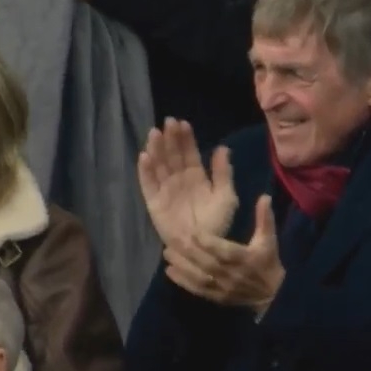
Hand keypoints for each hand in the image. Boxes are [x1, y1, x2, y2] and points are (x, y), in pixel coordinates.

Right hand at [138, 118, 237, 245]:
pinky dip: (145, 171)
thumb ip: (223, 173)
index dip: (185, 138)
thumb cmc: (217, 224)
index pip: (189, 153)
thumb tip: (223, 147)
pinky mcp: (154, 203)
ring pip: (159, 165)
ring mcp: (165, 190)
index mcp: (196, 177)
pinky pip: (148, 184)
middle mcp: (179, 180)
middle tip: (168, 122)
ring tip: (154, 134)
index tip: (183, 123)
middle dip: (169, 139)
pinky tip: (144, 157)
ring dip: (156, 149)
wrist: (204, 248)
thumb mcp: (226, 197)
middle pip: (172, 155)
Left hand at [163, 195, 284, 313]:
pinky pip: (198, 290)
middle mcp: (233, 274)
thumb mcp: (269, 239)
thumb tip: (265, 196)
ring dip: (183, 266)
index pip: (225, 251)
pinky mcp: (217, 297)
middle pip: (208, 263)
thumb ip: (264, 218)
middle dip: (189, 252)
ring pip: (200, 277)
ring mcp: (224, 288)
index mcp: (246, 259)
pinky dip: (183, 282)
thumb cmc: (268, 262)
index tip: (194, 232)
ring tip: (167, 253)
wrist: (273, 295)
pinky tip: (170, 272)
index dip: (209, 242)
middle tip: (172, 238)